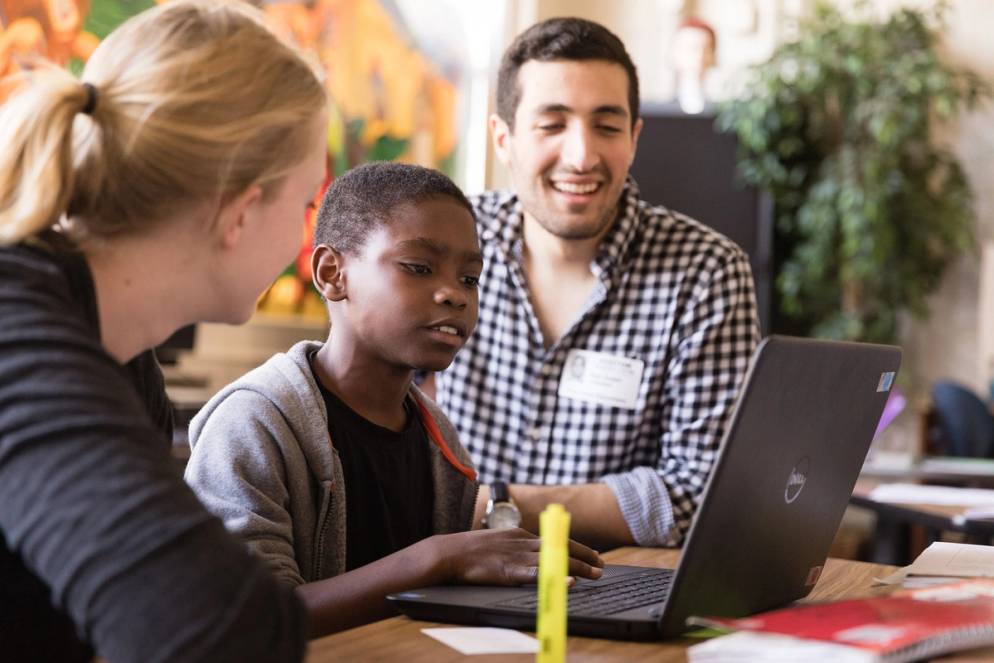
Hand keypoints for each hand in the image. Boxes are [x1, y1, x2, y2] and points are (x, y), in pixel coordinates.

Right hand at [426, 528, 603, 585]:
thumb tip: (528, 555)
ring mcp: (517, 556)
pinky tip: (570, 581)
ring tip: (596, 574)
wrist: (449, 553)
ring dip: (579, 567)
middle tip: (602, 566)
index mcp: (520, 535)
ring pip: (556, 559)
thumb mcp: (496, 542)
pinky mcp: (510, 570)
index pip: (556, 540)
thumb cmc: (469, 551)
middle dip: (585, 557)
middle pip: (562, 547)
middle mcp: (523, 542)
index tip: (592, 555)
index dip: (577, 548)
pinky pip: (538, 574)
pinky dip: (556, 576)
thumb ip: (513, 547)